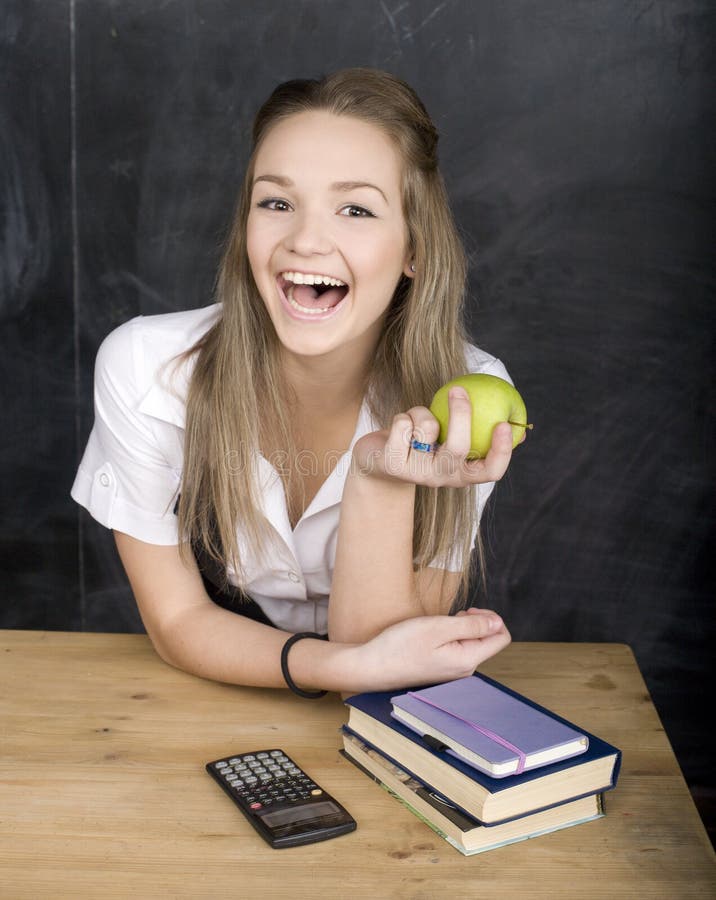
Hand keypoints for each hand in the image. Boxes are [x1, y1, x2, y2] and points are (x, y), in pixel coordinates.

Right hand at [347, 608, 510, 692]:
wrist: (372, 666)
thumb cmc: (400, 646)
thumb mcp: (438, 627)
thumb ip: (472, 625)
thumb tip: (498, 623)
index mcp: (468, 660)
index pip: (501, 637)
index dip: (491, 617)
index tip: (467, 610)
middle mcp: (464, 670)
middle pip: (488, 640)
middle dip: (475, 621)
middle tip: (452, 615)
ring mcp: (452, 671)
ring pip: (471, 643)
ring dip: (461, 628)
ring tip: (439, 624)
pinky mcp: (440, 669)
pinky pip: (457, 649)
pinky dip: (450, 637)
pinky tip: (431, 634)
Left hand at [352, 387, 512, 486]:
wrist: (379, 462)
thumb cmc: (422, 444)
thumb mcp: (449, 440)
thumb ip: (476, 433)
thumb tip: (515, 424)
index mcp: (461, 474)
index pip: (490, 472)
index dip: (501, 451)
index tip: (504, 424)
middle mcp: (441, 479)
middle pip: (458, 448)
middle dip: (461, 415)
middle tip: (459, 390)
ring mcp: (415, 474)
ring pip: (427, 428)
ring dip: (421, 411)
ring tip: (416, 418)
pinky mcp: (392, 464)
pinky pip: (403, 424)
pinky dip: (403, 415)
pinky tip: (399, 426)